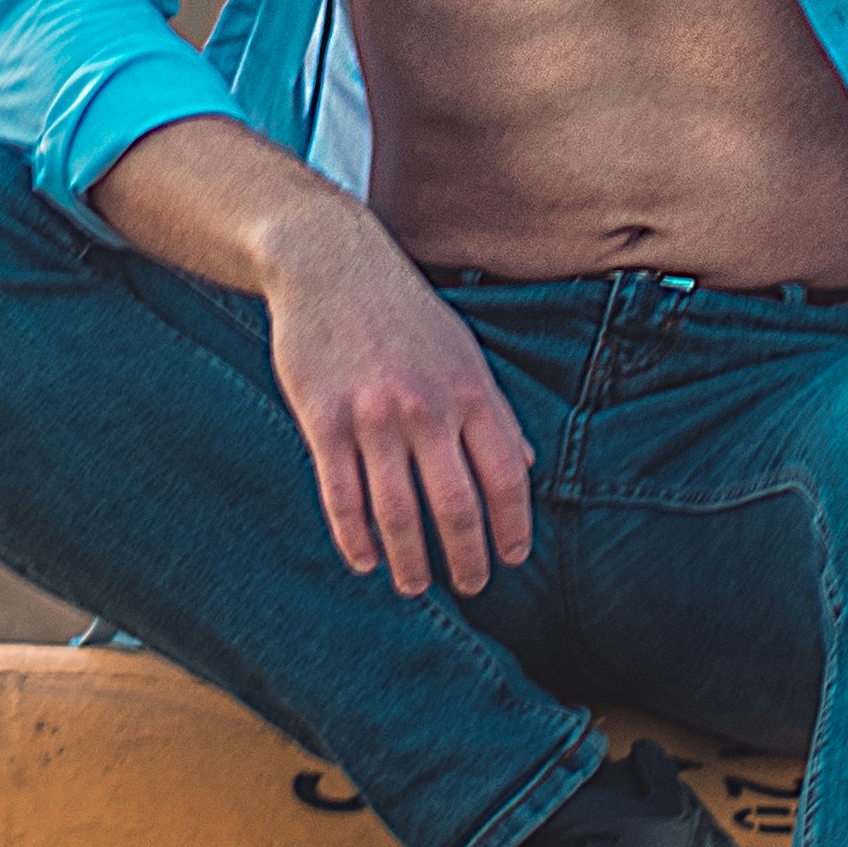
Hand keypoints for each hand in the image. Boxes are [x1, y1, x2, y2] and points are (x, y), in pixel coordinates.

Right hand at [257, 181, 536, 595]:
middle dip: (466, 558)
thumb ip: (493, 410)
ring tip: (414, 586)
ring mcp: (373, 415)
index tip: (511, 559)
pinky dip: (355, 538)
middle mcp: (427, 407)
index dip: (512, 527)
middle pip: (456, 506)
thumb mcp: (462, 349)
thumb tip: (523, 466)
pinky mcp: (324, 418)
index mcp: (470, 389)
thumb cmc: (402, 309)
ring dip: (409, 562)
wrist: (328, 260)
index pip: (505, 477)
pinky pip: (341, 495)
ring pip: (397, 512)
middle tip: (469, 587)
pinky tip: (364, 560)